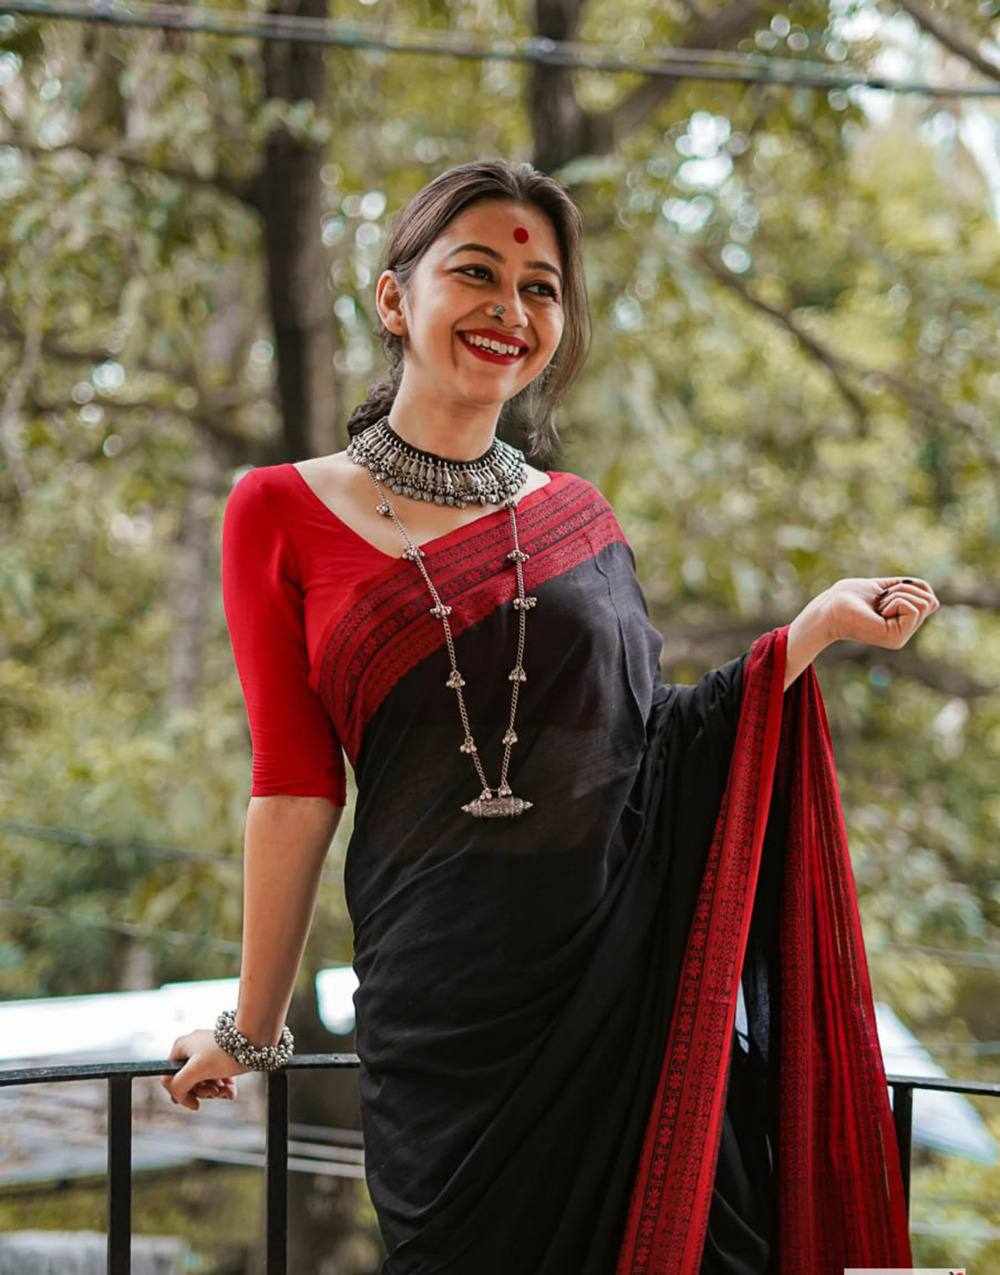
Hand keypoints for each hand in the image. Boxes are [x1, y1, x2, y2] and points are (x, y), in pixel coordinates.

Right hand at [160, 1029, 248, 1111]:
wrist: (254, 1037)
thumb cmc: (223, 1051)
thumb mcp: (195, 1070)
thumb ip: (178, 1086)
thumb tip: (176, 1097)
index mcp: (181, 1047)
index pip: (170, 1077)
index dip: (180, 1094)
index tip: (195, 1102)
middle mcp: (193, 1048)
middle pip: (189, 1081)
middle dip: (202, 1091)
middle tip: (213, 1092)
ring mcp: (209, 1053)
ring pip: (205, 1081)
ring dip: (215, 1091)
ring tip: (224, 1091)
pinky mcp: (224, 1057)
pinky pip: (219, 1077)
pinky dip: (224, 1087)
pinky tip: (231, 1091)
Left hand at [825, 576, 939, 648]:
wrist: (828, 608)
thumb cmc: (848, 597)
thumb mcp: (884, 588)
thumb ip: (905, 591)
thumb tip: (932, 597)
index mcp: (900, 623)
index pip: (929, 599)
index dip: (911, 586)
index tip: (885, 593)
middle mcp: (903, 633)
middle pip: (930, 601)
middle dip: (904, 589)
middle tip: (880, 600)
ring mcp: (901, 638)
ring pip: (924, 603)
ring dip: (899, 594)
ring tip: (878, 605)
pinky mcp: (896, 638)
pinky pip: (912, 608)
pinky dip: (896, 601)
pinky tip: (878, 611)